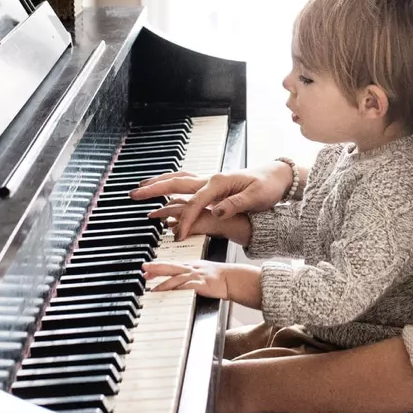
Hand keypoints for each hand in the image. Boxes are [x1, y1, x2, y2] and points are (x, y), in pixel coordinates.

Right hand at [131, 162, 293, 239]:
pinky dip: (171, 184)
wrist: (277, 176)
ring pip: (179, 179)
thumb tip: (218, 210)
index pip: (195, 203)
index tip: (179, 236)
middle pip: (177, 183)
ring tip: (141, 187)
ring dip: (159, 183)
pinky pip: (186, 183)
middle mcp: (211, 179)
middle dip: (155, 189)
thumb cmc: (268, 186)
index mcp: (220, 182)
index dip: (186, 220)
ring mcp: (210, 180)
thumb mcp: (257, 197)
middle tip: (134, 195)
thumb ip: (236, 204)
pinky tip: (163, 188)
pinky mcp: (212, 184)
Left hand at [142, 261, 262, 307]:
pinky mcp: (202, 285)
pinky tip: (170, 294)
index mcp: (192, 265)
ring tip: (152, 290)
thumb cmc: (220, 277)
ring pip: (176, 278)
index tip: (146, 268)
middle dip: (156, 267)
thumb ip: (191, 276)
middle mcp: (192, 268)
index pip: (171, 264)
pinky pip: (186, 287)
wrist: (234, 278)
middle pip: (171, 267)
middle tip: (143, 269)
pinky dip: (177, 290)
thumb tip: (180, 282)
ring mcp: (197, 276)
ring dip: (163, 283)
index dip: (158, 266)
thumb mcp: (203, 273)